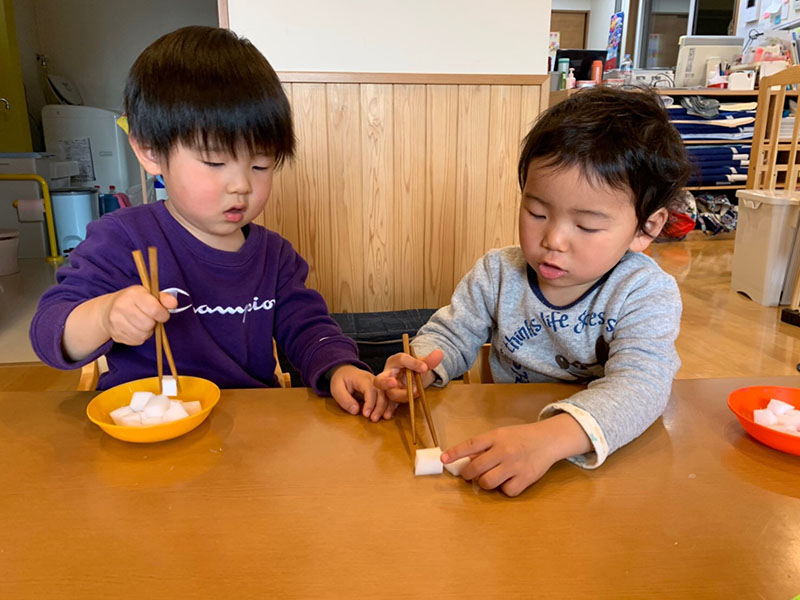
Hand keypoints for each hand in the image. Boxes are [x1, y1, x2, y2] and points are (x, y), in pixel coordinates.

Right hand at [101, 285, 177, 345]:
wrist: (107, 310)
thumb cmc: (133, 301)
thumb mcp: (148, 294)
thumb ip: (163, 298)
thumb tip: (173, 304)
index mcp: (133, 294)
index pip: (154, 309)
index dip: (163, 314)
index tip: (162, 314)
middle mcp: (121, 307)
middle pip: (148, 324)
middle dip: (153, 323)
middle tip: (150, 318)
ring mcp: (116, 321)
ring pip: (142, 335)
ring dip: (147, 331)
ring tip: (143, 323)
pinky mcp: (115, 334)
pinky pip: (136, 341)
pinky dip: (140, 337)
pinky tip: (136, 329)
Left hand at [329, 364, 394, 421]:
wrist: (346, 372)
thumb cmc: (341, 380)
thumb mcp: (336, 389)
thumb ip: (344, 399)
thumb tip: (356, 411)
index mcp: (362, 378)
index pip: (370, 389)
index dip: (370, 403)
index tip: (366, 415)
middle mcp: (373, 380)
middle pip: (382, 391)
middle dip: (380, 406)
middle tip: (374, 419)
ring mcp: (379, 384)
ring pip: (388, 393)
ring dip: (388, 406)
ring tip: (385, 417)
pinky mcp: (381, 389)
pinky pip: (389, 396)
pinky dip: (391, 405)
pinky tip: (388, 414)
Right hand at [374, 348, 443, 403]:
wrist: (412, 377)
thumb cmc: (414, 368)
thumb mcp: (422, 363)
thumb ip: (429, 360)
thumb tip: (440, 353)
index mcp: (395, 361)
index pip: (401, 359)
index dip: (412, 363)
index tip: (425, 368)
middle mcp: (388, 374)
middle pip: (381, 379)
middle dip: (386, 382)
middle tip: (393, 383)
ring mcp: (387, 388)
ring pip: (387, 393)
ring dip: (397, 396)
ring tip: (411, 396)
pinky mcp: (390, 398)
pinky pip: (387, 405)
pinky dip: (389, 409)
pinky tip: (389, 414)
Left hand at [441, 413, 591, 496]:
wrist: (547, 440)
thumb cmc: (520, 438)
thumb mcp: (501, 435)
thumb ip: (485, 446)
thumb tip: (467, 462)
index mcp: (496, 437)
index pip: (471, 445)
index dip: (455, 453)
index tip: (443, 459)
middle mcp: (504, 451)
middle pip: (476, 469)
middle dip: (468, 474)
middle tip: (469, 475)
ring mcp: (515, 465)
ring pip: (488, 483)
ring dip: (485, 483)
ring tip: (491, 477)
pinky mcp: (525, 479)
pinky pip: (506, 491)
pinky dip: (505, 489)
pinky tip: (509, 481)